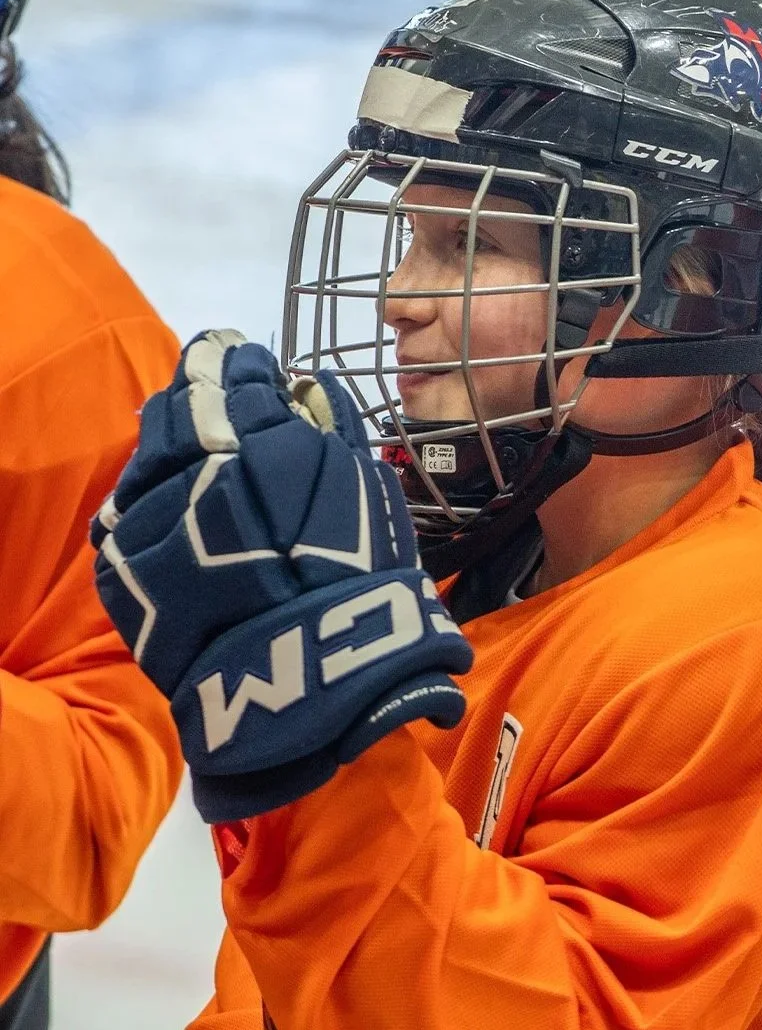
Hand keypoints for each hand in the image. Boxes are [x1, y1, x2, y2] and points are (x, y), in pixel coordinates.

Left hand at [90, 330, 472, 821]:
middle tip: (211, 375)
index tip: (244, 354)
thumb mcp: (368, 492)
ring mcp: (156, 515)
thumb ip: (339, 427)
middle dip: (199, 381)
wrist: (312, 675)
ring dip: (168, 430)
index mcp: (266, 443)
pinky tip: (162, 491)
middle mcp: (200, 468)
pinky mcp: (128, 565)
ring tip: (186, 431)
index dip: (241, 359)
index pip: (241, 376)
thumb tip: (308, 382)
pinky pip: (125, 509)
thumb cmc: (359, 579)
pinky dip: (145, 490)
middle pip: (184, 401)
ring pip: (148, 449)